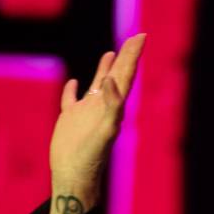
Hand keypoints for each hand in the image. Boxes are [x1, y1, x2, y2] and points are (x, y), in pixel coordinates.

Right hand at [49, 34, 145, 213]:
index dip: (133, 56)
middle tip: (136, 38)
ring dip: (106, 69)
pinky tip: (74, 82)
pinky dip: (74, 90)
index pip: (126, 75)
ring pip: (99, 85)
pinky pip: (73, 100)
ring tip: (111, 52)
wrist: (76, 176)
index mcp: (114, 106)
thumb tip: (115, 82)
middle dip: (126, 56)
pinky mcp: (71, 120)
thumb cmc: (90, 156)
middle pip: (117, 76)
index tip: (142, 37)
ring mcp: (88, 113)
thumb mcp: (103, 128)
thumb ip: (111, 105)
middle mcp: (104, 107)